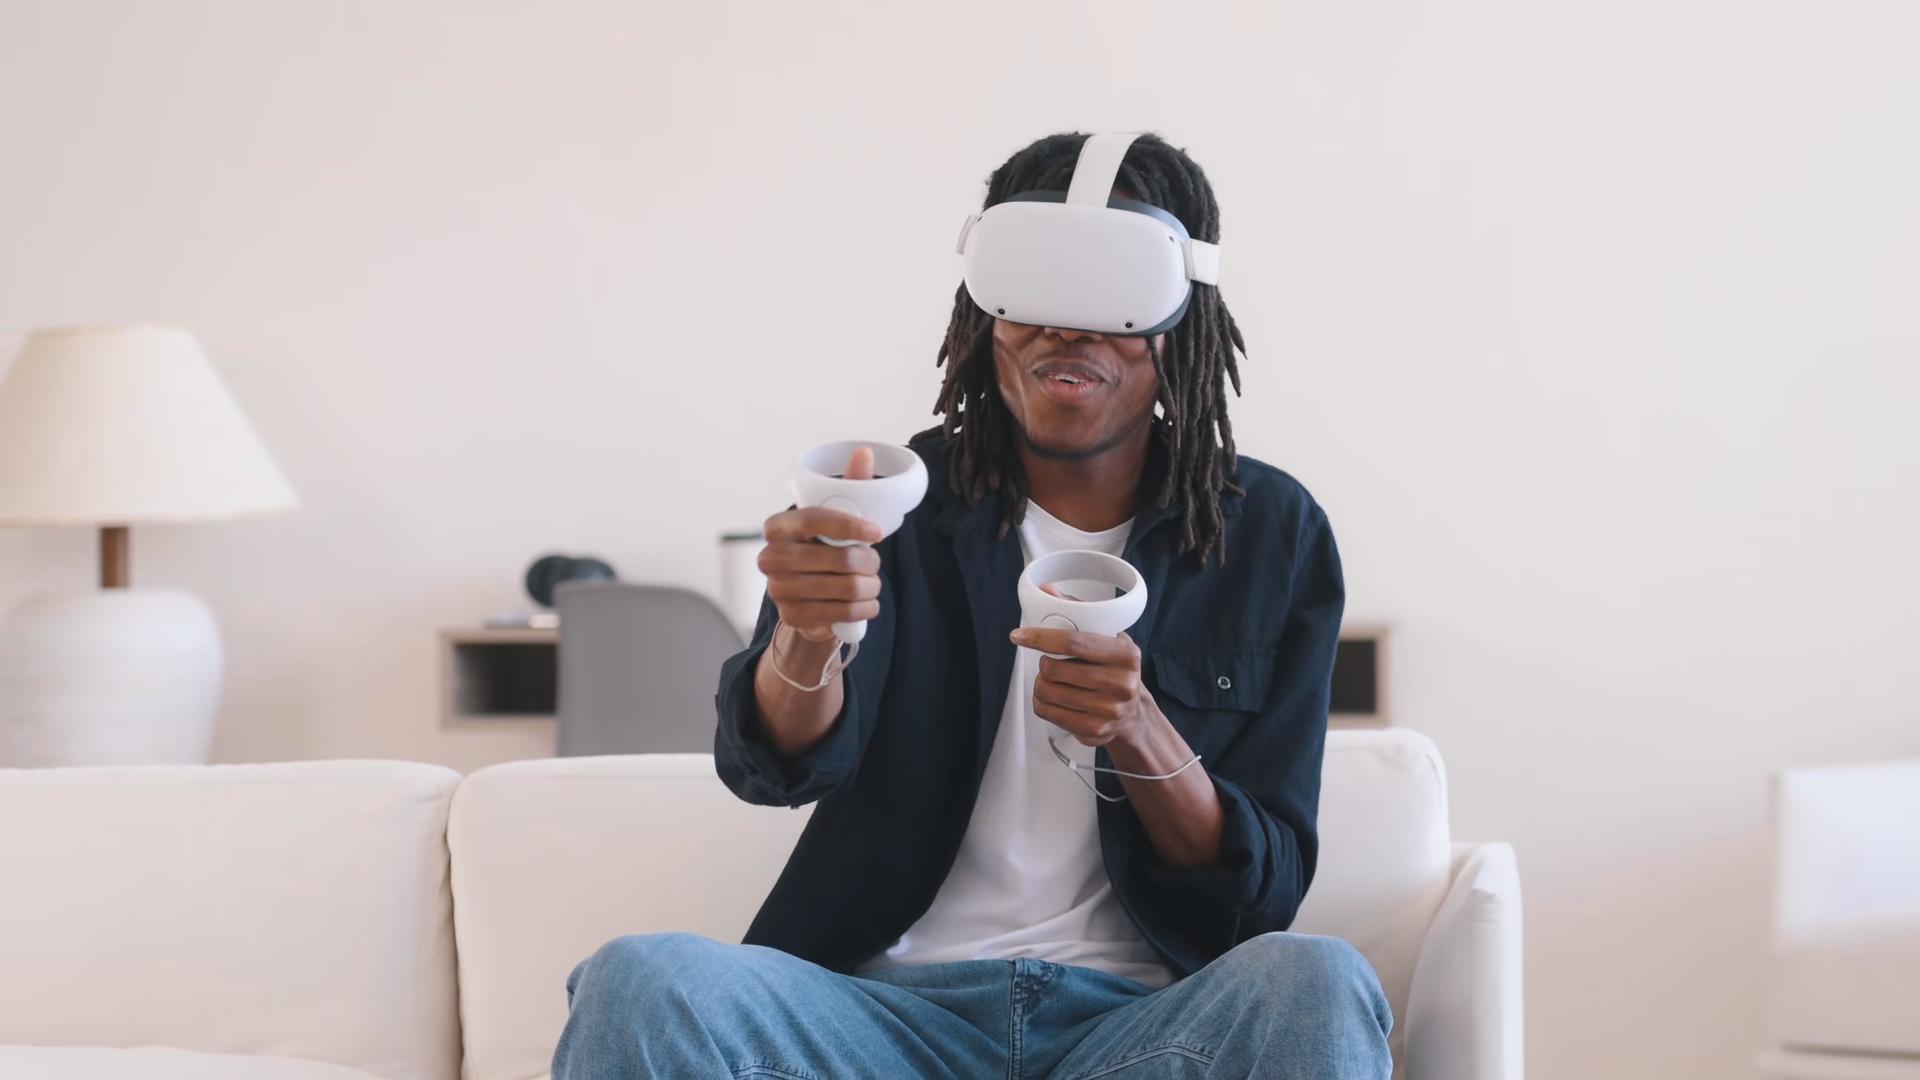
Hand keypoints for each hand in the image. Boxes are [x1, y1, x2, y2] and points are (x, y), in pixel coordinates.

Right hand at [759, 446, 882, 643]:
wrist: (807, 602)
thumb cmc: (823, 552)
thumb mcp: (834, 521)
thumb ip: (850, 487)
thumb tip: (864, 452)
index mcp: (778, 527)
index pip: (818, 520)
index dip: (852, 526)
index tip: (877, 533)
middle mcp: (771, 558)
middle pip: (840, 558)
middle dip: (868, 562)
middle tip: (873, 564)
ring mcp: (778, 590)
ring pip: (847, 586)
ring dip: (870, 586)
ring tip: (872, 583)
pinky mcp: (792, 616)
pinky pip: (843, 613)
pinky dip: (865, 608)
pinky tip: (867, 603)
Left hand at [1008, 624, 1152, 747]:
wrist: (1134, 714)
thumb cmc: (1115, 669)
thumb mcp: (1108, 638)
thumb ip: (1078, 613)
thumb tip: (1046, 590)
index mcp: (1125, 655)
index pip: (1074, 642)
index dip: (1041, 637)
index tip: (1018, 636)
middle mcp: (1120, 684)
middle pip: (1056, 669)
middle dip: (1043, 664)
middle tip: (1048, 663)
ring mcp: (1108, 710)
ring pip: (1048, 692)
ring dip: (1041, 683)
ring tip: (1050, 680)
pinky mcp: (1094, 730)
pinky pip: (1049, 712)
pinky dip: (1041, 702)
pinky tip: (1051, 698)